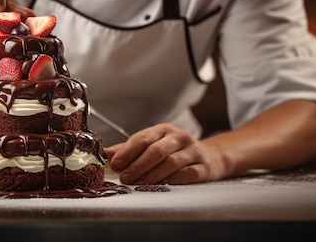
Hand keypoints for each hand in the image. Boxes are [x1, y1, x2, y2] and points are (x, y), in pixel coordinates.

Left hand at [104, 123, 224, 184]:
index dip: (128, 152)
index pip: (143, 138)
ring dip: (152, 175)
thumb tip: (104, 154)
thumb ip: (128, 150)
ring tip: (139, 184)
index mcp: (163, 130)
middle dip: (138, 165)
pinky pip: (187, 174)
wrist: (210, 156)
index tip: (115, 164)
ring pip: (170, 163)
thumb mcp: (152, 145)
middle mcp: (178, 138)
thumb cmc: (175, 152)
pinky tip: (163, 186)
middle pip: (156, 151)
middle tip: (125, 178)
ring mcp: (193, 151)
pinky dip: (173, 180)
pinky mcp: (204, 166)